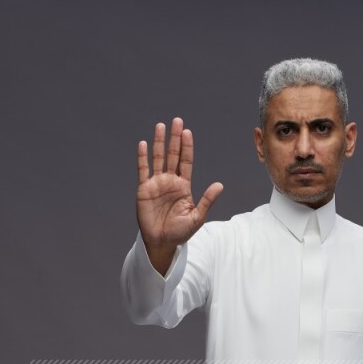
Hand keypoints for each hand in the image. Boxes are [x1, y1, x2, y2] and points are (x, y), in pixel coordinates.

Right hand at [136, 117, 223, 251]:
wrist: (161, 242)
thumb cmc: (180, 232)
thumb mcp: (197, 217)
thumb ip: (207, 200)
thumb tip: (220, 185)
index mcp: (183, 186)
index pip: (186, 162)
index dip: (187, 147)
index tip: (188, 132)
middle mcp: (170, 181)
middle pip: (173, 155)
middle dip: (175, 138)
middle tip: (177, 121)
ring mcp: (156, 183)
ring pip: (158, 158)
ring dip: (159, 142)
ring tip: (161, 126)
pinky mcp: (144, 189)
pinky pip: (143, 170)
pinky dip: (142, 157)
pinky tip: (143, 144)